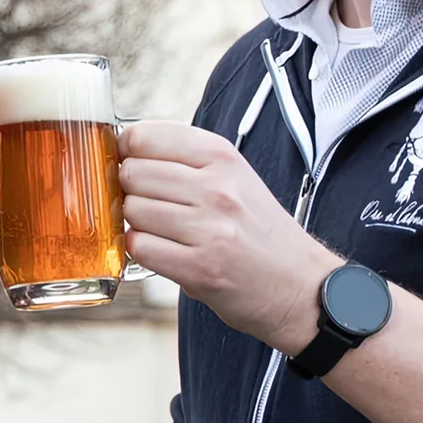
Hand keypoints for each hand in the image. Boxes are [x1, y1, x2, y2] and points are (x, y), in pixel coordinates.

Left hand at [118, 121, 338, 352]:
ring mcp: (208, 228)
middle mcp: (216, 188)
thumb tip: (122, 152)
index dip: (126, 152)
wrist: (299, 285)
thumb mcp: (232, 176)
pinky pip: (141, 247)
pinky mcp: (199, 268)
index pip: (143, 136)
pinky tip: (163, 251)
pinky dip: (142, 250)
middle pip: (133, 173)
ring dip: (136, 223)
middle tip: (148, 203)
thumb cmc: (257, 230)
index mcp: (221, 156)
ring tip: (162, 230)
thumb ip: (184, 160)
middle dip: (129, 190)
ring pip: (133, 210)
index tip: (130, 164)